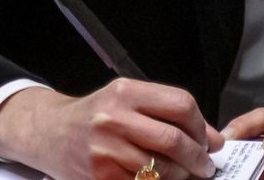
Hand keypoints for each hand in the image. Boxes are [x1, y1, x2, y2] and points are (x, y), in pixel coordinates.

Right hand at [0, 80, 223, 179]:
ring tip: (181, 174)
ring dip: (180, 177)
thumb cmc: (94, 116)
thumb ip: (167, 113)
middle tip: (204, 166)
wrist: (50, 133)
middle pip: (174, 140)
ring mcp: (105, 150)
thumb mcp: (126, 101)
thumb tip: (213, 139)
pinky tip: (156, 179)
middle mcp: (113, 117)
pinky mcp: (101, 176)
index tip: (207, 140)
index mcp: (125, 92)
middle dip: (198, 159)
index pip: (180, 104)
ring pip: (162, 170)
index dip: (201, 126)